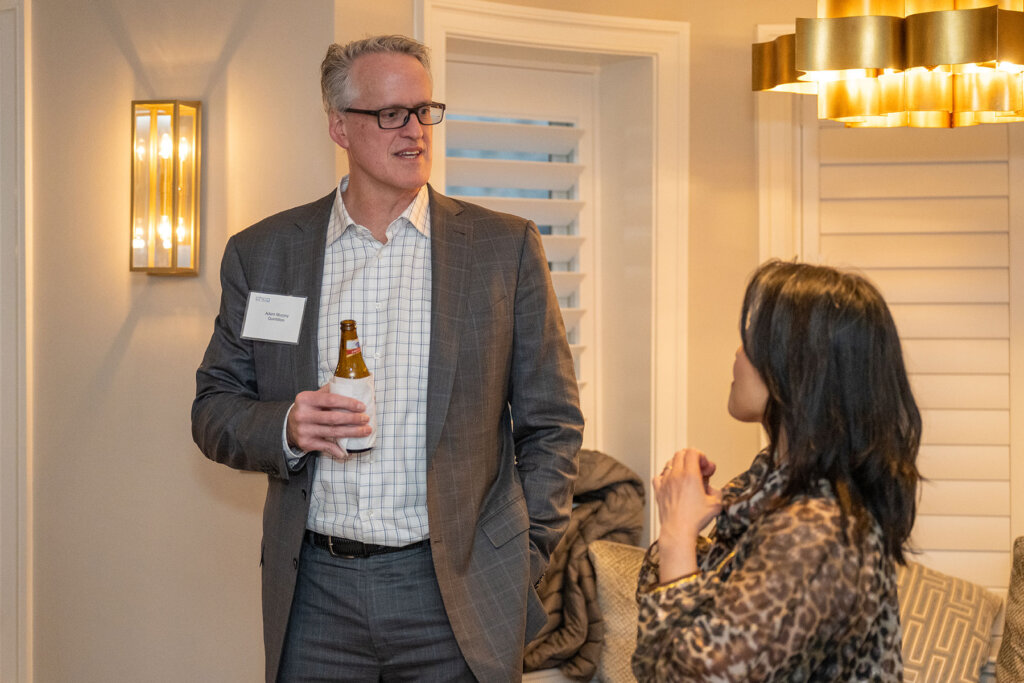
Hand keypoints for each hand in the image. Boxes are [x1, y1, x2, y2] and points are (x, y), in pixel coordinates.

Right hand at [286, 384, 370, 460]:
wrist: (288, 426)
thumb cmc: (307, 409)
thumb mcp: (313, 397)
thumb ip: (328, 391)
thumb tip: (350, 385)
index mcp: (306, 399)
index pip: (331, 400)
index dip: (348, 403)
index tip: (361, 406)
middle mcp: (303, 415)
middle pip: (333, 418)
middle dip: (353, 419)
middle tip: (365, 419)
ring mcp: (304, 430)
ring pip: (333, 432)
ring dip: (352, 433)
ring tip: (365, 430)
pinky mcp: (306, 443)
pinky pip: (325, 447)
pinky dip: (337, 449)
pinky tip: (346, 451)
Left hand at [653, 448, 722, 581]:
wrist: (678, 531)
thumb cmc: (695, 520)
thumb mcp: (716, 503)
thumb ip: (716, 491)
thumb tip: (710, 488)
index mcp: (690, 475)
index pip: (693, 452)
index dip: (702, 456)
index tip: (706, 467)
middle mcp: (675, 476)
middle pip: (680, 454)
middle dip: (692, 459)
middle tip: (699, 471)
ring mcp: (665, 482)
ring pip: (670, 463)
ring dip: (680, 466)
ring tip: (688, 477)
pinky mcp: (658, 491)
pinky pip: (659, 476)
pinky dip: (667, 476)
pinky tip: (673, 484)